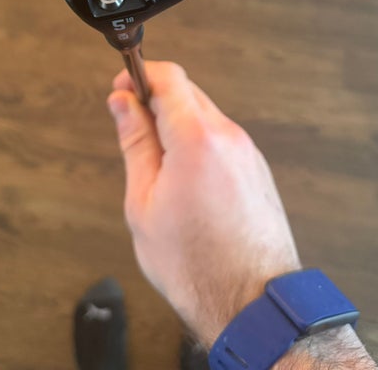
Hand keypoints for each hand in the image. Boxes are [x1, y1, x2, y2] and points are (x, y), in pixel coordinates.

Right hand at [106, 61, 300, 346]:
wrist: (251, 302)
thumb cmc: (195, 264)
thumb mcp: (144, 201)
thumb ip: (135, 142)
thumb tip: (122, 103)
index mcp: (197, 139)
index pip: (169, 77)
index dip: (140, 74)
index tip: (122, 87)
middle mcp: (229, 137)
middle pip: (187, 92)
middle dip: (155, 100)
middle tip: (131, 128)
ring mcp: (247, 152)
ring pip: (204, 115)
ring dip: (176, 124)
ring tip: (157, 166)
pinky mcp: (255, 168)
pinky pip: (220, 138)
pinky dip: (197, 143)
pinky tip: (184, 178)